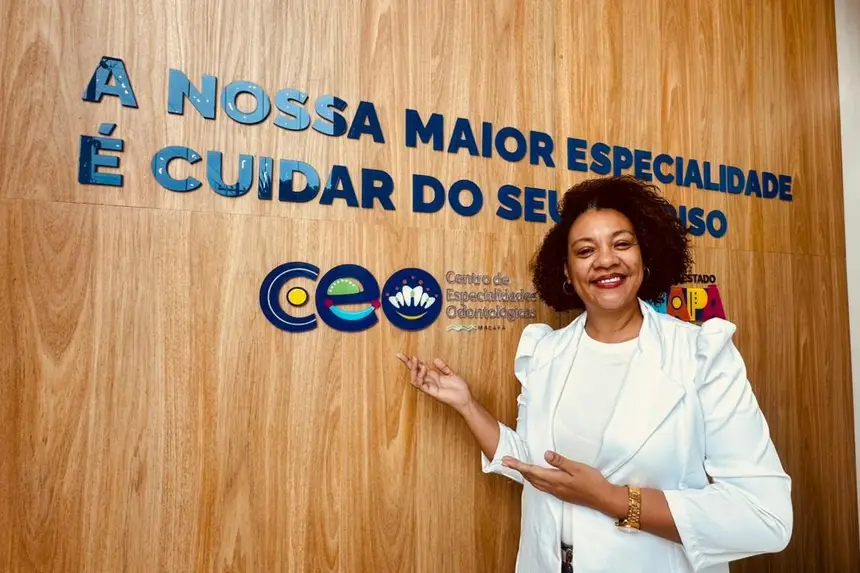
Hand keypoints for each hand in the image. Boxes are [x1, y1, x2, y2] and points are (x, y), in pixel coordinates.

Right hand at [395, 354, 471, 410]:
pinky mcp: (432, 392)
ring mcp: (430, 387)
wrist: (465, 398)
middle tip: (401, 355)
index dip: (412, 361)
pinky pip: (421, 385)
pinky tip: (423, 369)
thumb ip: (443, 367)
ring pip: (415, 378)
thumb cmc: (459, 388)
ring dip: (413, 369)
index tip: (406, 354)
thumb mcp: (451, 374)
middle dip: (407, 364)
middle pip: (414, 372)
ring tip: (415, 360)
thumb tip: (435, 359)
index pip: (420, 367)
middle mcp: (429, 381)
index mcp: (433, 376)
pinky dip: (420, 377)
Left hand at [502, 451, 621, 513]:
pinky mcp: (561, 494)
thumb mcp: (577, 468)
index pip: (532, 471)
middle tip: (507, 461)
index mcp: (555, 480)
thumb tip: (545, 454)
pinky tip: (535, 477)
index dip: (518, 465)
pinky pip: (542, 486)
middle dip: (518, 470)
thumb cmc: (592, 481)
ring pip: (535, 483)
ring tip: (517, 467)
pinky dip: (534, 480)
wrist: (603, 498)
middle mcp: (553, 487)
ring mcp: (557, 492)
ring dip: (525, 475)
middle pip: (531, 478)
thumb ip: (561, 462)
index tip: (506, 461)